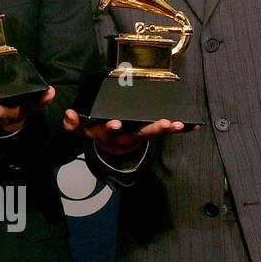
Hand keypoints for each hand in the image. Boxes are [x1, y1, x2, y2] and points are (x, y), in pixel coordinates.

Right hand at [62, 110, 189, 154]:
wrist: (112, 147)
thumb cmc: (97, 132)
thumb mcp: (82, 130)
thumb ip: (73, 124)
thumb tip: (69, 114)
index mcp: (108, 134)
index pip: (109, 130)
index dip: (111, 127)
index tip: (115, 123)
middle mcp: (125, 137)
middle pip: (139, 134)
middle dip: (152, 129)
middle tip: (164, 122)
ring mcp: (139, 137)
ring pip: (154, 134)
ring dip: (167, 129)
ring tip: (178, 123)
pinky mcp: (150, 135)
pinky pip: (165, 133)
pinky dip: (179, 130)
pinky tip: (191, 125)